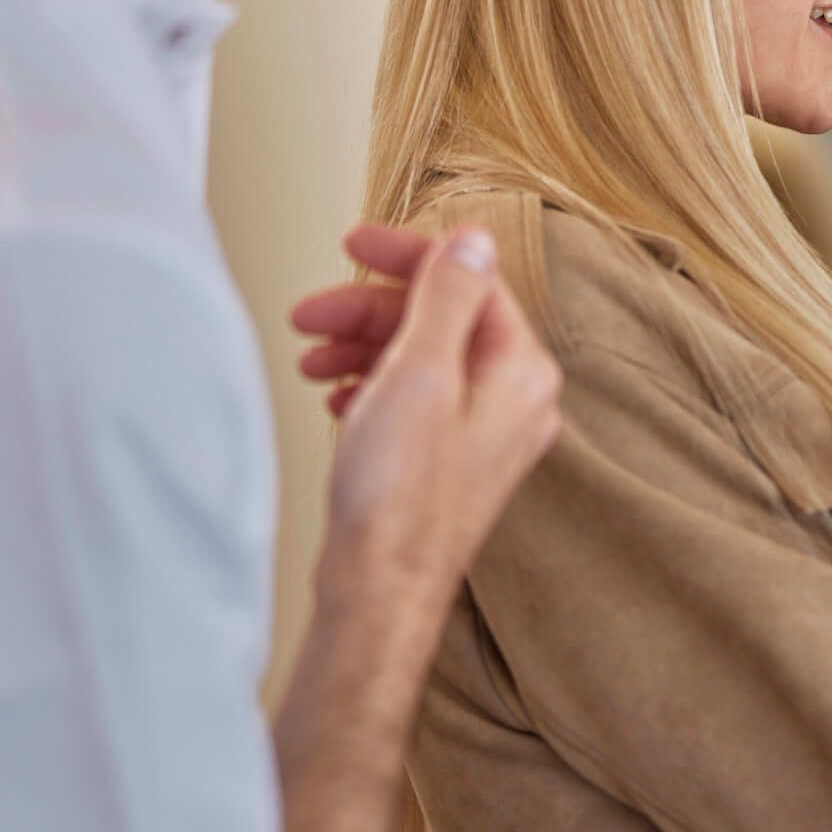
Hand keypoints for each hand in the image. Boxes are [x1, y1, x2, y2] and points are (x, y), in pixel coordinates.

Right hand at [291, 224, 562, 619]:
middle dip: (369, 309)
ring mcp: (483, 434)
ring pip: (421, 359)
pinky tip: (336, 398)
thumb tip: (474, 241)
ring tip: (311, 361)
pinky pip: (414, 400)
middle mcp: (513, 399)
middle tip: (310, 314)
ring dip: (362, 346)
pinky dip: (372, 387)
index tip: (353, 245)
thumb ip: (449, 296)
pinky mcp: (450, 463)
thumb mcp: (421, 371)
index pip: (469, 280)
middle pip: (440, 318)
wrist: (379, 590)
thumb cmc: (399, 495)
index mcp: (521, 369)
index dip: (404, 256)